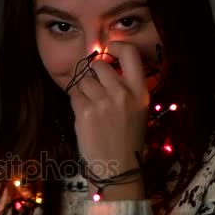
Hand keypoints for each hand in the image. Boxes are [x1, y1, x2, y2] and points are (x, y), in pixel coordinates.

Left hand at [67, 42, 148, 178]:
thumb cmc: (128, 140)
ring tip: (91, 106)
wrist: (118, 168)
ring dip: (83, 90)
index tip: (109, 49)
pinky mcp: (85, 112)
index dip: (116, 46)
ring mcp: (103, 102)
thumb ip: (126, 88)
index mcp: (140, 92)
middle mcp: (122, 93)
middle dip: (93, 73)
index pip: (130, 54)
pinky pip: (74, 95)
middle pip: (99, 65)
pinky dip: (76, 102)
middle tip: (95, 88)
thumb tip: (106, 66)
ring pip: (83, 80)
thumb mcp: (138, 111)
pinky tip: (85, 115)